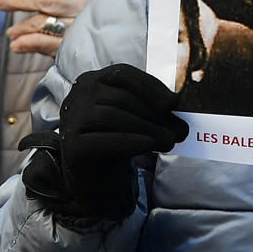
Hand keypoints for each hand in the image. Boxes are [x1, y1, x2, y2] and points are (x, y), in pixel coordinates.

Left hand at [0, 0, 94, 55]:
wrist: (120, 46)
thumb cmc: (99, 21)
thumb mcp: (87, 2)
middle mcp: (83, 7)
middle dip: (18, 0)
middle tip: (0, 2)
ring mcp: (79, 28)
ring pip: (43, 22)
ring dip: (21, 26)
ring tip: (11, 32)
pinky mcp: (74, 48)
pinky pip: (45, 43)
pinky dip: (28, 43)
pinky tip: (17, 45)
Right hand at [19, 63, 186, 221]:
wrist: (93, 177)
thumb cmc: (117, 138)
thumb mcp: (134, 117)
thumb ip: (152, 108)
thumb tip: (177, 105)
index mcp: (93, 80)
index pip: (123, 74)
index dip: (150, 87)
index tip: (174, 103)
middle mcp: (78, 94)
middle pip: (121, 98)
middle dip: (156, 115)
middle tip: (181, 131)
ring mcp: (71, 119)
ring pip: (113, 117)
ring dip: (148, 129)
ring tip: (170, 142)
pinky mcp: (71, 146)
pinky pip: (103, 141)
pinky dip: (129, 142)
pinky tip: (149, 145)